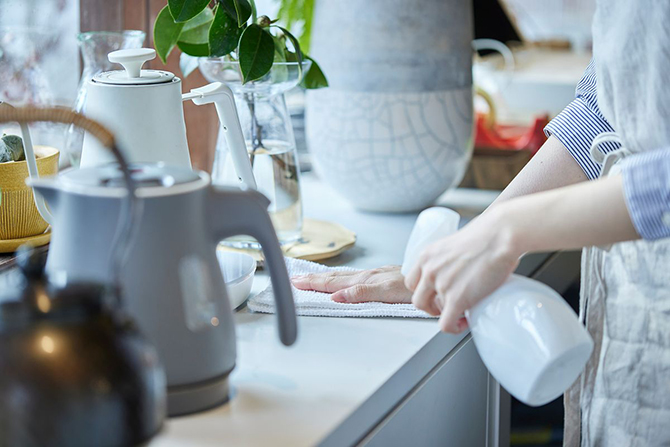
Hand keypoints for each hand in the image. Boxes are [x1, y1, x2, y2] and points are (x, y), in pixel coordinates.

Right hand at [291, 266, 411, 303]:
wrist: (436, 278)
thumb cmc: (418, 287)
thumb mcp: (389, 292)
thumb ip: (362, 293)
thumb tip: (335, 296)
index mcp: (366, 281)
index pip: (334, 283)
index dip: (314, 283)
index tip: (296, 283)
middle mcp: (369, 276)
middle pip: (336, 278)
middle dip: (314, 279)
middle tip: (294, 279)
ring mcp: (376, 276)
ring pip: (344, 277)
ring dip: (325, 278)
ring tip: (310, 278)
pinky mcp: (384, 277)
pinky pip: (355, 278)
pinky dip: (342, 278)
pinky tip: (341, 280)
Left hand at [405, 208, 520, 332]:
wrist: (500, 235)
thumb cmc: (486, 236)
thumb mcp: (454, 245)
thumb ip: (447, 261)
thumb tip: (455, 273)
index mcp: (427, 256)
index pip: (412, 282)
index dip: (423, 291)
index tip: (434, 294)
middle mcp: (430, 270)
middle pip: (418, 299)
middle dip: (432, 306)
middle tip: (447, 306)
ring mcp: (441, 285)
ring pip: (432, 311)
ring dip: (446, 314)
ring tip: (460, 311)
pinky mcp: (456, 299)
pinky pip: (445, 324)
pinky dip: (453, 328)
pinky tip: (463, 322)